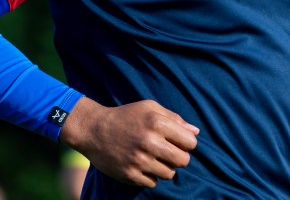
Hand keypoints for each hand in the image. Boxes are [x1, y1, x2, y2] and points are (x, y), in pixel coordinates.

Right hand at [59, 97, 199, 187]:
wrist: (94, 129)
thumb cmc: (126, 116)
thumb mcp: (150, 108)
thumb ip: (174, 118)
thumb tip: (195, 132)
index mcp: (157, 123)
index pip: (190, 143)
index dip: (188, 144)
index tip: (180, 143)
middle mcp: (149, 142)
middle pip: (183, 161)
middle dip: (180, 158)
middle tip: (170, 153)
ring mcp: (138, 160)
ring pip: (169, 174)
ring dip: (166, 168)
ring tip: (155, 159)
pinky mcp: (128, 174)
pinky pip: (152, 183)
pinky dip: (151, 176)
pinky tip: (144, 166)